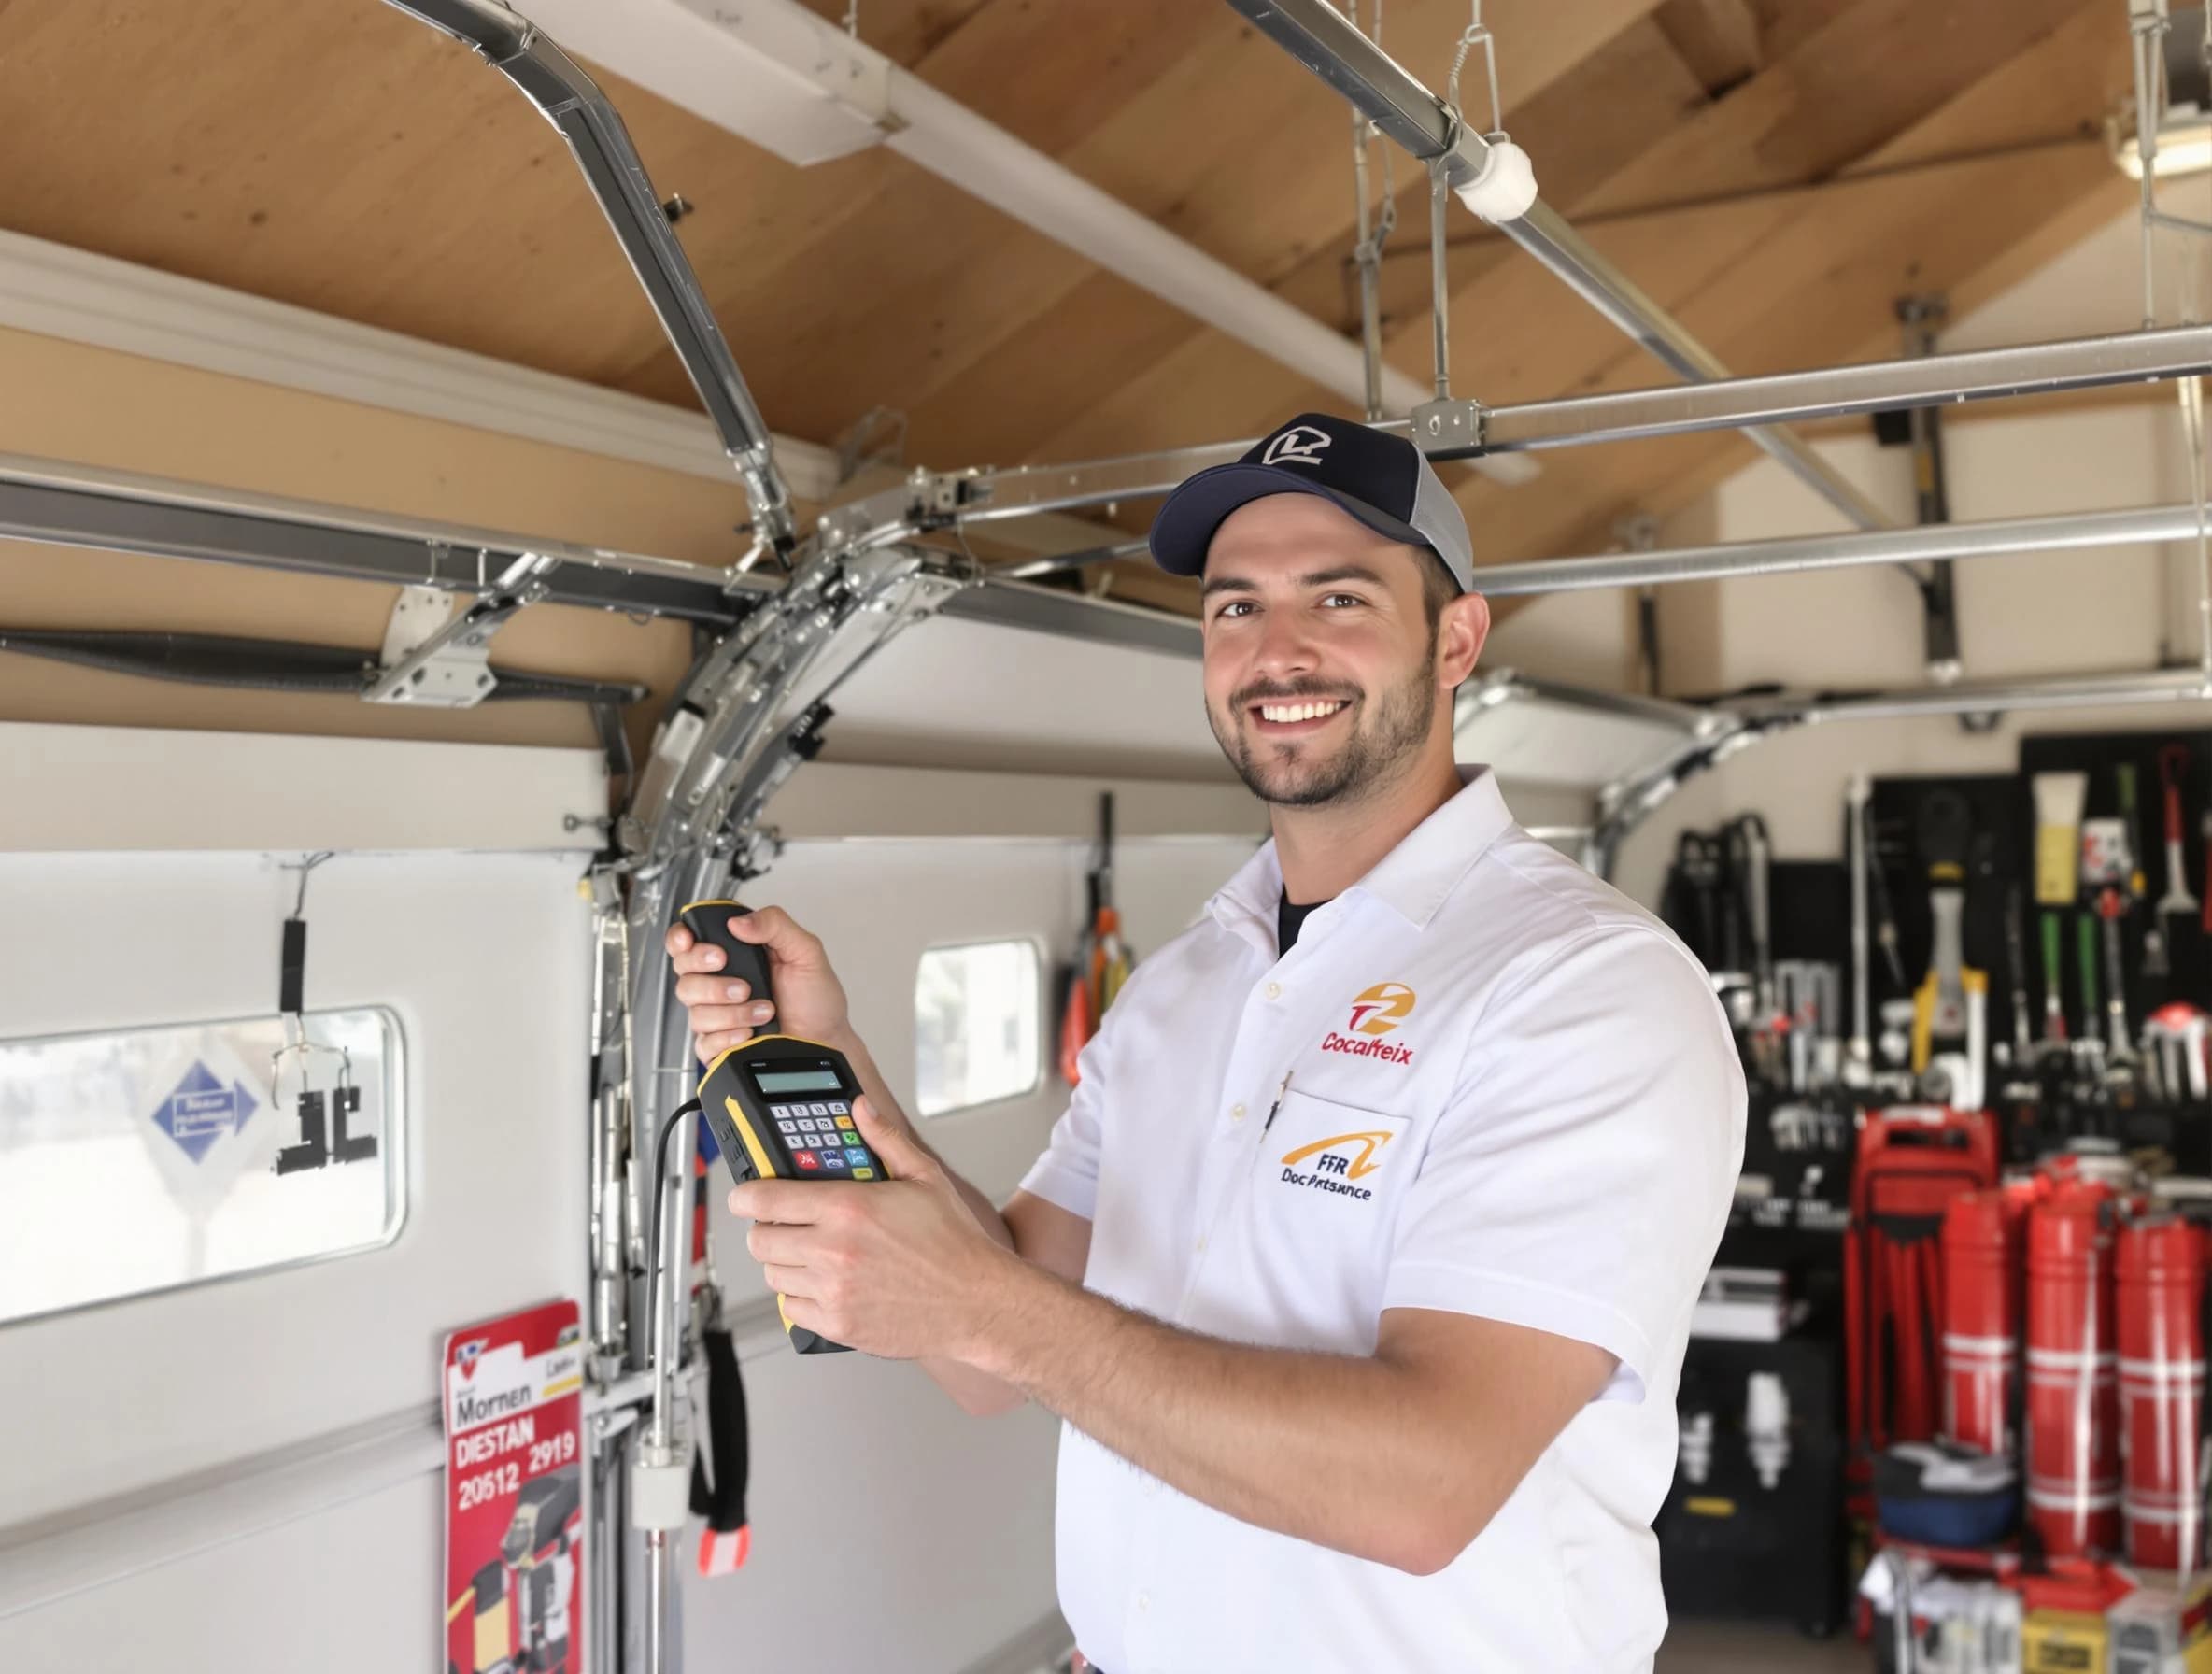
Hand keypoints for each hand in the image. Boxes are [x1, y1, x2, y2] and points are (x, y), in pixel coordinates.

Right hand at [667, 905, 853, 1063]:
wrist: (825, 1039)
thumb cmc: (816, 998)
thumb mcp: (805, 950)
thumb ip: (775, 924)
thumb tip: (738, 921)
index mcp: (734, 954)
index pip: (689, 940)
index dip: (680, 938)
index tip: (689, 941)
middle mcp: (719, 981)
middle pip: (683, 975)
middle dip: (712, 982)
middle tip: (744, 986)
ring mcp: (716, 1014)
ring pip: (695, 1010)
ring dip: (733, 1012)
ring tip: (764, 1011)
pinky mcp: (717, 1044)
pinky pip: (704, 1042)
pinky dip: (729, 1036)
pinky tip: (750, 1032)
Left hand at [728, 1096, 1020, 1360]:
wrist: (977, 1301)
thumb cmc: (955, 1244)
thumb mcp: (924, 1178)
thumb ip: (884, 1139)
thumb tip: (861, 1108)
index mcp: (848, 1207)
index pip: (765, 1198)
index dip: (745, 1195)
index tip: (745, 1196)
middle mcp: (833, 1250)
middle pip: (760, 1240)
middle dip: (768, 1230)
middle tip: (787, 1226)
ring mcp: (833, 1290)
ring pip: (774, 1276)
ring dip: (785, 1264)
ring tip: (813, 1256)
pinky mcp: (838, 1324)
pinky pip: (792, 1309)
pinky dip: (801, 1298)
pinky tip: (826, 1285)